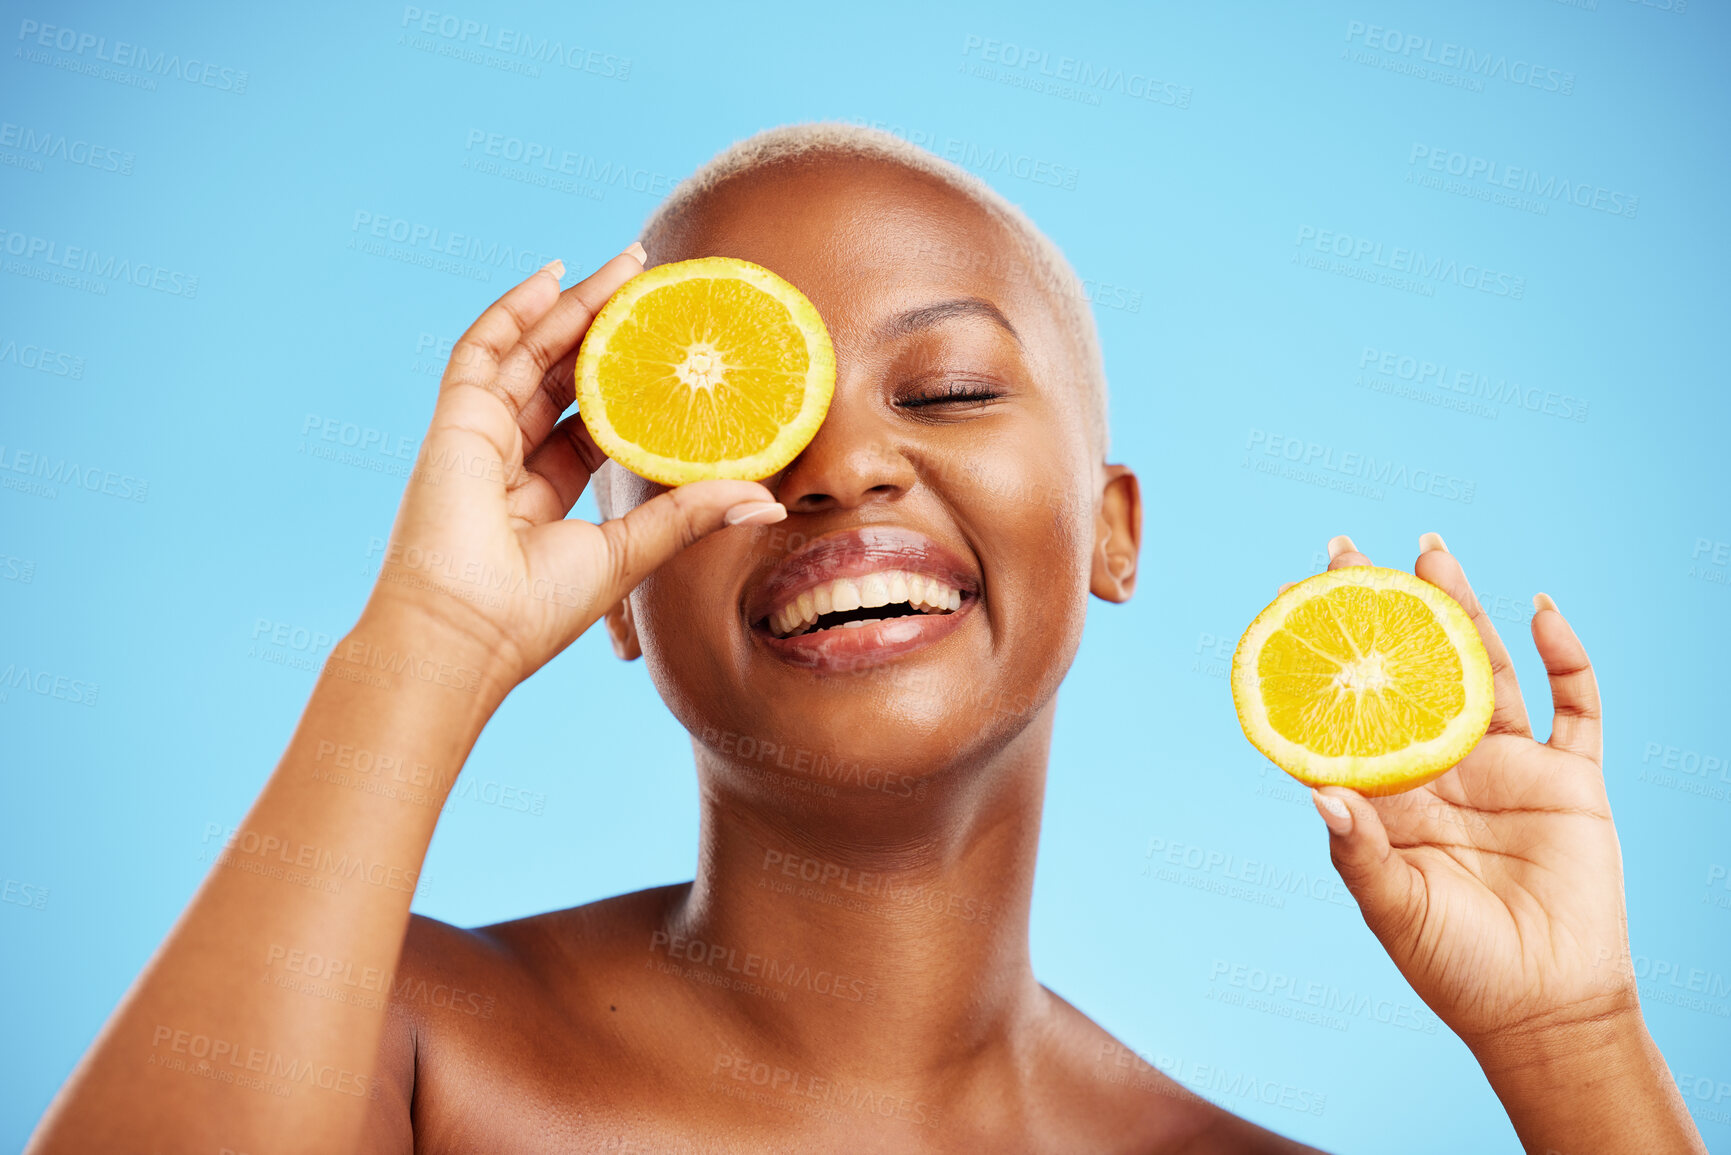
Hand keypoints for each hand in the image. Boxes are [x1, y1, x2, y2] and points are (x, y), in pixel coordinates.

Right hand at [361, 247, 784, 687]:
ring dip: (574, 306)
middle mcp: (511, 460)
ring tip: (625, 266)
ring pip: (529, 352)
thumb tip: (770, 502)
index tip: (672, 350)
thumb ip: (691, 517)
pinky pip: (484, 349)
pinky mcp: (457, 420)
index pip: (592, 423)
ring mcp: (481, 436)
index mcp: (545, 496)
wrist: (463, 632)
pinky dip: (515, 310)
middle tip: (655, 283)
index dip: (630, 384)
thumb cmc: (536, 611)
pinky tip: (556, 276)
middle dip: (606, 327)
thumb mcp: (629, 553)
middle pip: (562, 375)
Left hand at [1296, 533, 1635, 1051]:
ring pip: (1481, 668)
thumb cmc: (1454, 966)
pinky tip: (1539, 608)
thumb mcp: (1391, 908)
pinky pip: (1573, 707)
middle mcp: (1443, 768)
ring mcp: (1507, 768)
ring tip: (1429, 551)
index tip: (1288, 603)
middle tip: (1345, 550)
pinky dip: (1564, 656)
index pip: (1348, 709)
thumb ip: (1356, 850)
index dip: (1320, 659)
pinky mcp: (1570, 780)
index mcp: (1391, 794)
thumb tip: (1316, 789)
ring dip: (1460, 608)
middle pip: (1408, 669)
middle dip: (1382, 609)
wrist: (1545, 1009)